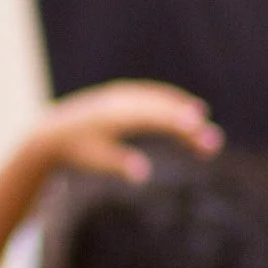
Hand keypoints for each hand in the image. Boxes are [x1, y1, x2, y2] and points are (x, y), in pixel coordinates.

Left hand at [30, 82, 220, 182]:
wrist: (53, 131)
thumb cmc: (76, 150)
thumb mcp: (95, 160)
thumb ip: (118, 164)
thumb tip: (142, 174)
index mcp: (114, 116)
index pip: (154, 118)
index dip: (179, 124)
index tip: (200, 131)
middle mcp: (120, 100)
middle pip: (162, 109)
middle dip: (189, 124)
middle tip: (214, 142)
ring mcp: (122, 94)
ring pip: (160, 99)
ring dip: (183, 109)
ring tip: (204, 125)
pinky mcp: (123, 94)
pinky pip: (153, 94)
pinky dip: (172, 101)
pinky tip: (187, 109)